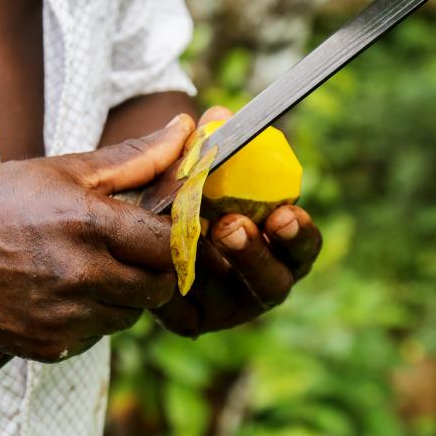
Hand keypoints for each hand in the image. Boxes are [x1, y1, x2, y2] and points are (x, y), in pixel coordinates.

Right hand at [0, 115, 195, 361]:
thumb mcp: (61, 170)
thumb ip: (132, 157)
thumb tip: (183, 130)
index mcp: (88, 225)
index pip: (169, 245)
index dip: (176, 241)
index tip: (164, 234)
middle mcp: (80, 276)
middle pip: (157, 288)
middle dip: (153, 272)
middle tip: (130, 255)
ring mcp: (63, 317)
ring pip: (128, 317)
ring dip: (122, 297)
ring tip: (89, 271)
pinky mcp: (47, 346)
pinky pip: (93, 338)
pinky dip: (88, 319)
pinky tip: (60, 294)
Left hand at [153, 107, 321, 336]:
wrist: (136, 226)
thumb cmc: (180, 195)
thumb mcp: (193, 170)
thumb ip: (210, 147)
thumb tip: (219, 115)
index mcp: (272, 247)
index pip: (299, 248)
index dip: (299, 235)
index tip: (286, 212)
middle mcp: (253, 282)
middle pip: (273, 283)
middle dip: (258, 255)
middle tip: (235, 224)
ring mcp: (221, 306)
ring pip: (233, 300)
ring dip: (218, 271)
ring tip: (207, 235)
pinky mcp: (187, 320)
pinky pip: (187, 309)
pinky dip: (180, 286)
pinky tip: (165, 264)